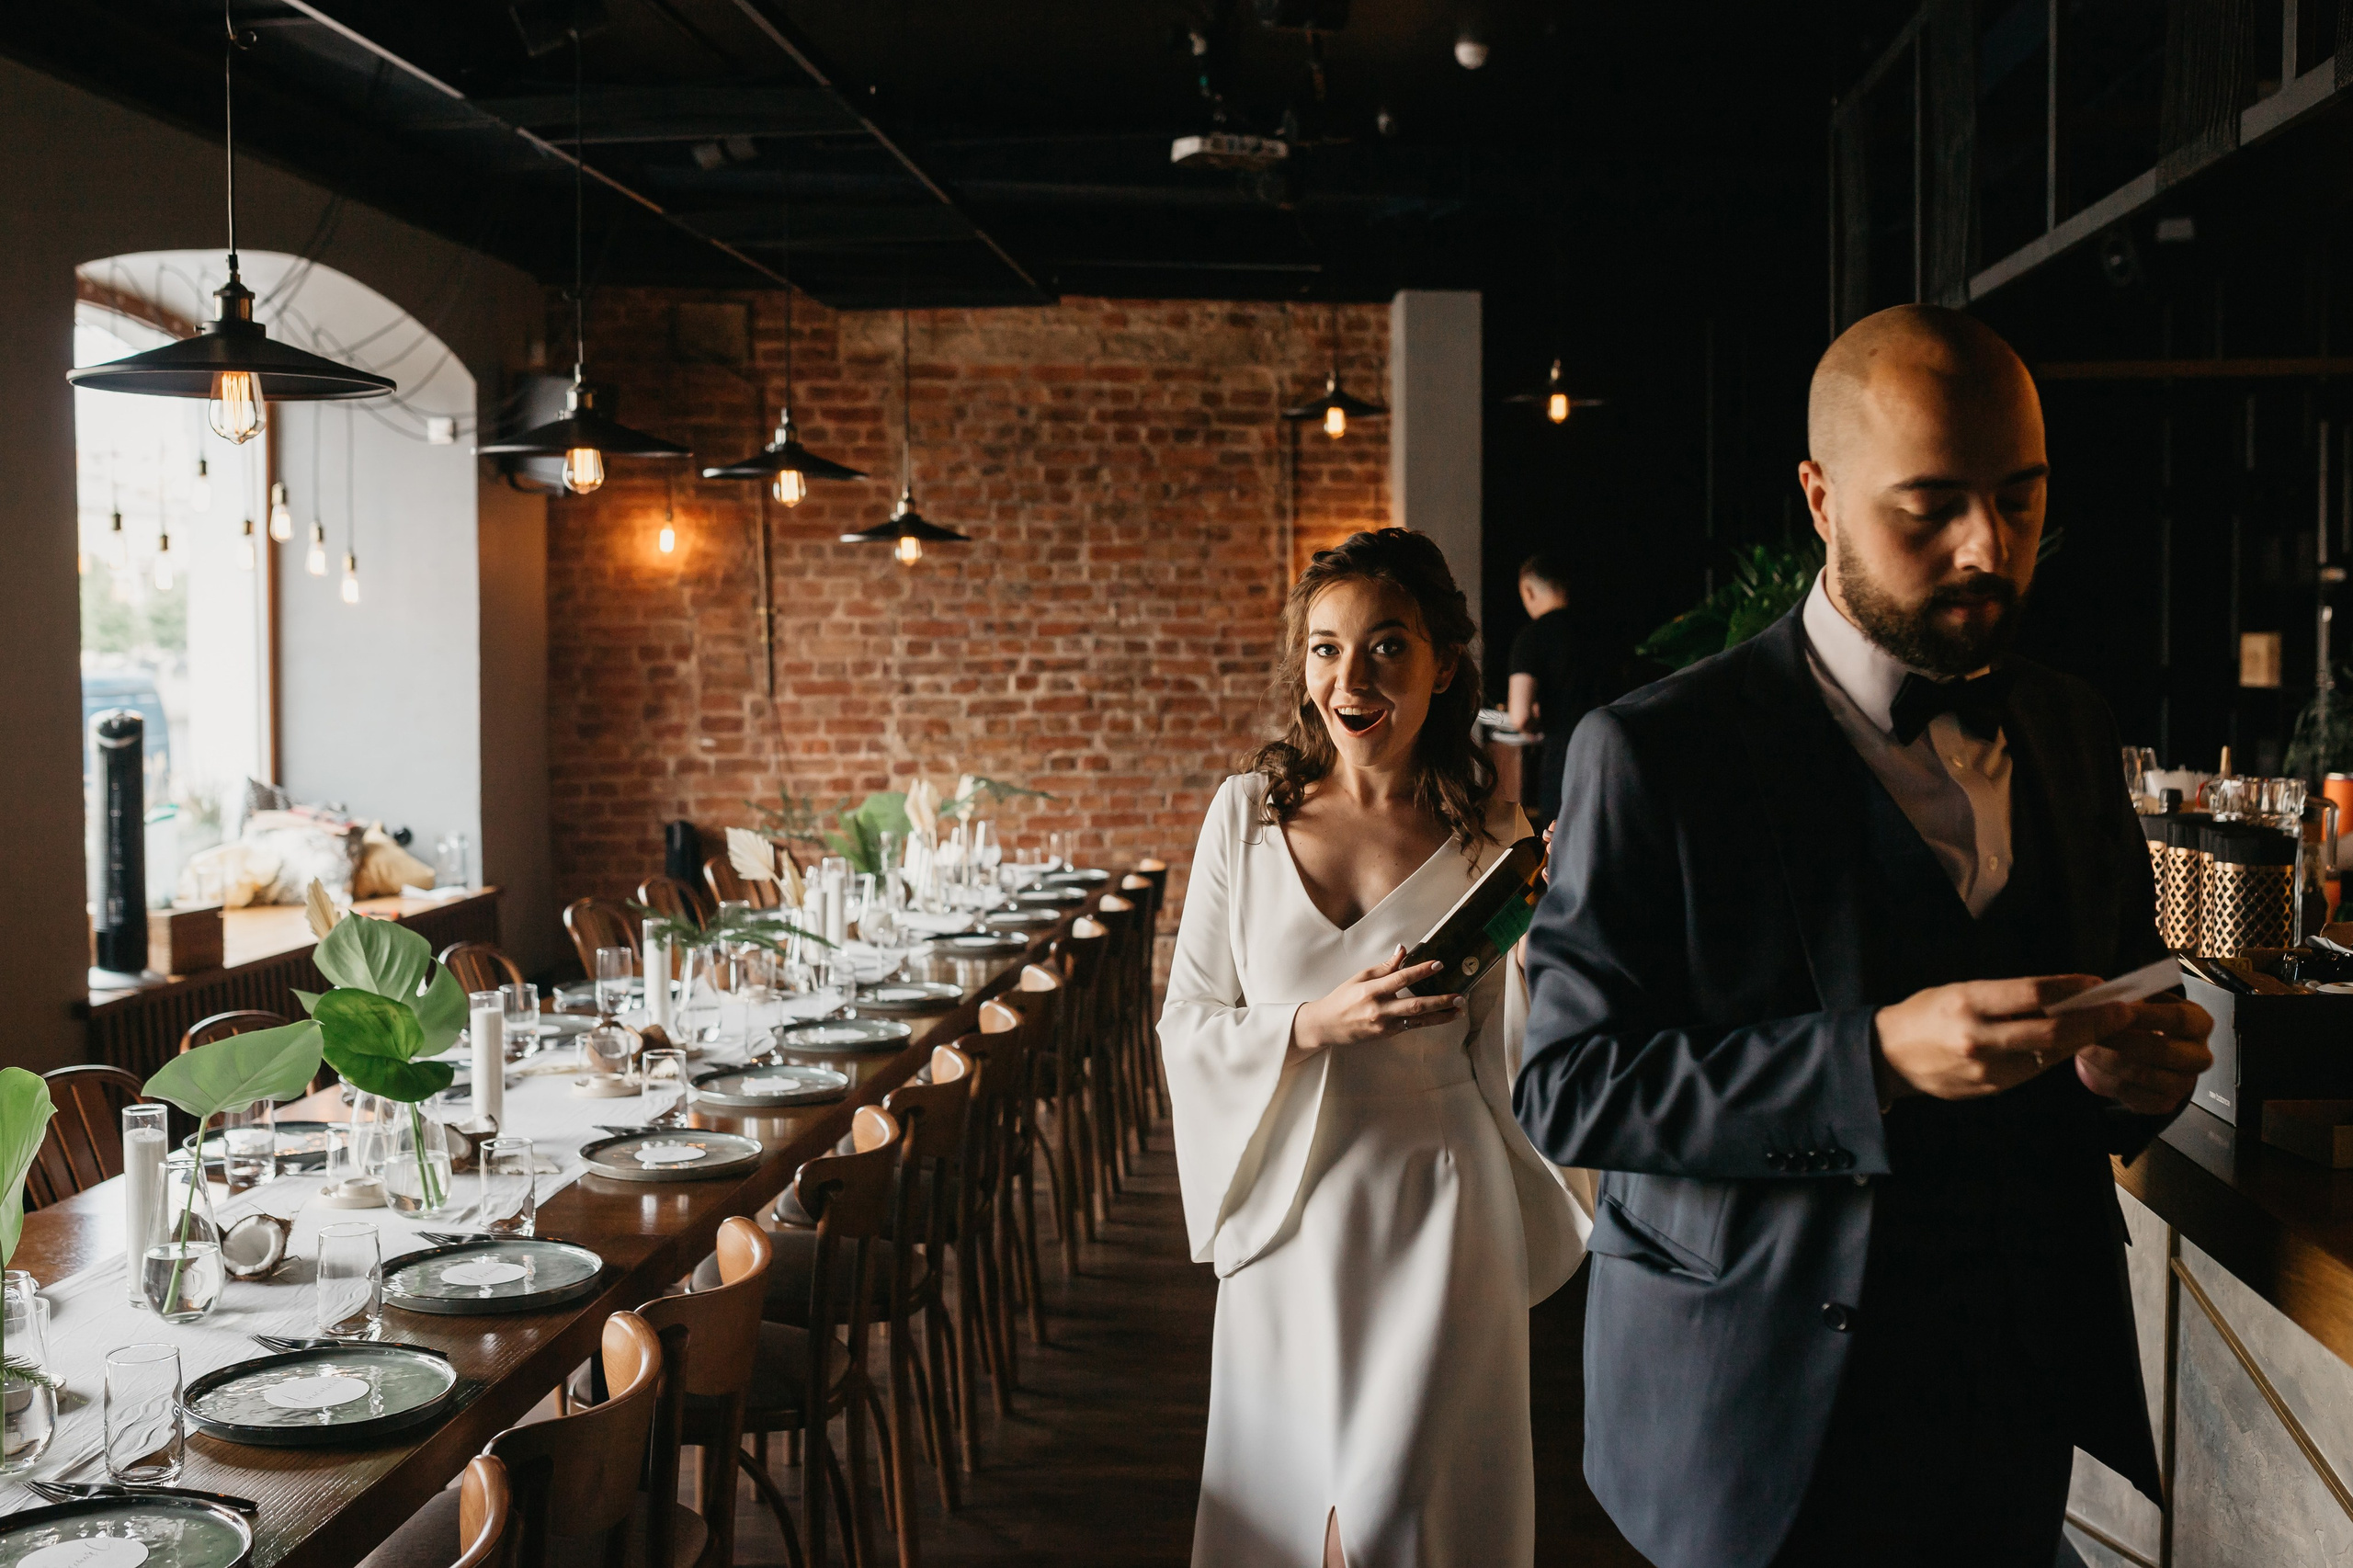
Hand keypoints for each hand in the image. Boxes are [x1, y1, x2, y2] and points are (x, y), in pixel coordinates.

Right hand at [1290, 945, 1463, 1055]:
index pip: (1400, 978)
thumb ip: (1385, 966)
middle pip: (1414, 1005)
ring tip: (1459, 1010)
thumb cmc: (1343, 997)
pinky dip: (1428, 1021)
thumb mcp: (1361, 977)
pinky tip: (1442, 1017)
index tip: (1438, 964)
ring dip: (1440, 1015)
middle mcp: (1379, 1009)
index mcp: (1371, 990)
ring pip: (1417, 1020)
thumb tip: (1403, 950)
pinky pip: (1411, 1027)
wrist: (1327, 1026)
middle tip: (1459, 996)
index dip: (1420, 971)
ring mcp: (1384, 1025)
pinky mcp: (1386, 1035)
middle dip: (1439, 1001)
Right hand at [1875, 975, 2135, 1101]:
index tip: (2098, 984)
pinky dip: (2054, 1056)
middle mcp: (1979, 1036)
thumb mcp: (1959, 991)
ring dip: (2081, 1040)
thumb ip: (2006, 996)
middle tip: (2122, 1011)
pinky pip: (2032, 1071)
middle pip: (2052, 1029)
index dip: (2072, 988)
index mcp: (1968, 1002)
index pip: (2033, 993)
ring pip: (2048, 1054)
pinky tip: (2067, 1045)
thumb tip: (2059, 995)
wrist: (1888, 1056)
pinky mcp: (1990, 1088)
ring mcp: (1986, 1068)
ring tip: (2104, 1028)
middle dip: (2095, 1020)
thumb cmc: (1926, 1013)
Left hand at [2074, 998, 2213, 1114]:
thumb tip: (2105, 996)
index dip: (2147, 1015)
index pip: (2181, 1019)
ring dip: (2109, 1060)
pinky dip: (2109, 1081)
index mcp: (2199, 1023)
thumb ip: (2128, 997)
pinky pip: (2135, 1095)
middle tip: (2094, 1032)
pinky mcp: (2165, 1103)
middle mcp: (2199, 1056)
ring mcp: (2185, 1083)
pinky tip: (2095, 1066)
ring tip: (2086, 1047)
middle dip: (2124, 1040)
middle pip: (2164, 1050)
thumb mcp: (2139, 1001)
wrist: (2139, 1051)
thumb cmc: (2140, 1019)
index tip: (2117, 1010)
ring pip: (2145, 1075)